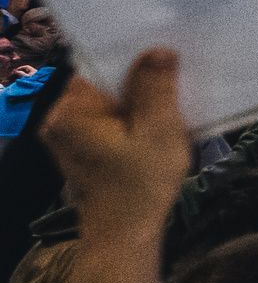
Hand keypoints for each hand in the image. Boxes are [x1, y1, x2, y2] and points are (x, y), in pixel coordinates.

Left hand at [38, 47, 189, 240]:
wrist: (124, 235)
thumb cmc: (141, 185)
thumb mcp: (159, 132)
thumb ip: (155, 88)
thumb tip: (157, 49)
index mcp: (71, 110)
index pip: (97, 63)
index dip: (131, 53)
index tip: (163, 47)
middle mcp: (58, 118)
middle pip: (101, 81)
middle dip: (136, 77)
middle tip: (174, 72)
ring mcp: (65, 134)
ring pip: (106, 99)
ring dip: (135, 98)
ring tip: (168, 97)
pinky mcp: (76, 147)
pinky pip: (104, 117)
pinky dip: (127, 116)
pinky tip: (153, 122)